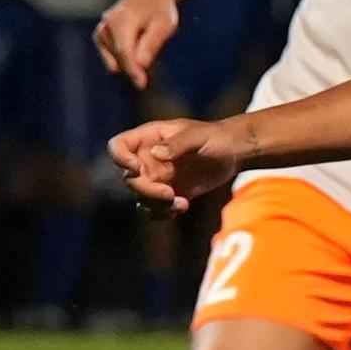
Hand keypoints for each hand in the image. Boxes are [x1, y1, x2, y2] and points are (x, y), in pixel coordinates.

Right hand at [94, 0, 178, 87]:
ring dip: (130, 58)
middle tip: (151, 52)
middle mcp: (107, 23)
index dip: (132, 69)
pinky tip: (135, 45)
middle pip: (119, 56)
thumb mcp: (164, 25)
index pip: (124, 50)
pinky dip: (123, 57)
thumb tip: (140, 64)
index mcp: (123, 19)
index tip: (141, 84)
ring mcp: (101, 29)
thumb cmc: (159, 9)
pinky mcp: (100, 35)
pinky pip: (111, 56)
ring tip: (144, 38)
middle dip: (134, 64)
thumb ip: (151, 44)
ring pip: (114, 58)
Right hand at [108, 117, 240, 213]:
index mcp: (148, 138)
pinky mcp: (168, 194)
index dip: (120, 158)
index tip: (136, 169)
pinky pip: (154, 209)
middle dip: (147, 190)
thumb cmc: (215, 137)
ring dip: (156, 205)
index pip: (118, 146)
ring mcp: (156, 178)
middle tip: (170, 194)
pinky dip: (164, 212)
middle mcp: (146, 159)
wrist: (233, 153)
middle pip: (129, 179)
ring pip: (140, 198)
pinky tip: (184, 206)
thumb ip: (178, 144)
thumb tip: (156, 154)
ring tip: (182, 203)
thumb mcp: (198, 136)